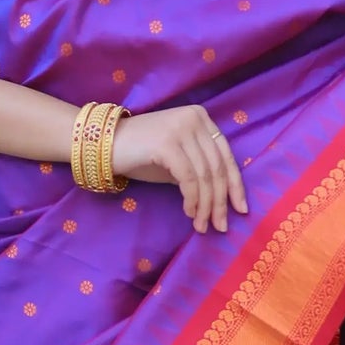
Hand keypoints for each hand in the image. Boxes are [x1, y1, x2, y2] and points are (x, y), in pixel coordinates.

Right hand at [112, 106, 247, 233]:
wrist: (104, 145)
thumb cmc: (141, 155)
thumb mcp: (178, 159)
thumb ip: (200, 171)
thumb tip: (223, 200)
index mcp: (201, 118)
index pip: (226, 155)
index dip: (235, 185)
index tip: (240, 210)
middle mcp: (194, 119)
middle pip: (217, 167)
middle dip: (220, 201)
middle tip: (220, 226)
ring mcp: (181, 129)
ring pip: (204, 176)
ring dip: (205, 205)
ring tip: (202, 225)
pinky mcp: (167, 143)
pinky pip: (188, 178)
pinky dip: (191, 199)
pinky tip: (188, 212)